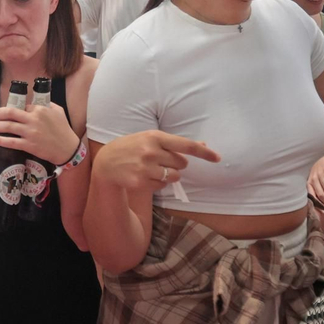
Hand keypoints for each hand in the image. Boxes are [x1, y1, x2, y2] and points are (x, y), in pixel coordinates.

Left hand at [0, 103, 79, 164]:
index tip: (14, 113)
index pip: (22, 107)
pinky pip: (10, 142)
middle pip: (10, 113)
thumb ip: (48, 105)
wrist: (67, 149)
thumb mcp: (58, 111)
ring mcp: (30, 133)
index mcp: (40, 110)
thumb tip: (36, 103)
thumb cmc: (64, 129)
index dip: (17, 109)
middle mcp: (33, 120)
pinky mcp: (28, 145)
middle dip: (0, 113)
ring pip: (8, 127)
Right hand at [92, 131, 218, 193]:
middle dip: (176, 165)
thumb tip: (204, 145)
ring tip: (152, 169)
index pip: (185, 145)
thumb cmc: (132, 148)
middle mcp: (151, 151)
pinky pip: (162, 186)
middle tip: (161, 161)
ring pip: (174, 177)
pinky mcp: (140, 182)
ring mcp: (145, 168)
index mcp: (155, 137)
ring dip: (169, 175)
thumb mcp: (150, 139)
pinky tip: (144, 176)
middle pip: (181, 164)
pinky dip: (157, 183)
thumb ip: (175, 143)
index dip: (203, 152)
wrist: (106, 163)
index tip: (217, 158)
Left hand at [308, 153, 323, 210]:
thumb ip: (317, 191)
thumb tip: (320, 207)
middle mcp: (313, 178)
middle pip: (321, 194)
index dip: (318, 205)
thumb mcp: (316, 181)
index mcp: (309, 183)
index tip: (323, 212)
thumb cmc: (321, 173)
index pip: (312, 196)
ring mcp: (319, 174)